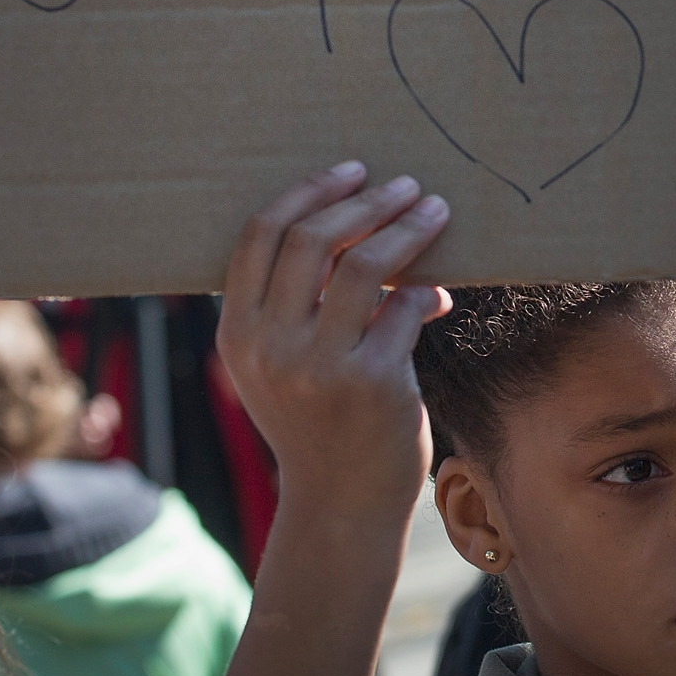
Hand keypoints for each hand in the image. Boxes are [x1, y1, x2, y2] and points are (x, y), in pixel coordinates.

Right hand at [216, 164, 449, 529]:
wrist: (341, 503)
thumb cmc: (318, 422)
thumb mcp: (284, 364)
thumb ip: (300, 304)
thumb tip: (366, 229)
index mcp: (238, 333)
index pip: (260, 237)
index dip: (306, 193)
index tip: (348, 172)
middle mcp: (270, 346)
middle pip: (312, 240)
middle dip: (365, 201)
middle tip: (404, 185)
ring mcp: (320, 366)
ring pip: (364, 265)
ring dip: (406, 227)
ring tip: (434, 210)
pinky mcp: (373, 383)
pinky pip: (403, 310)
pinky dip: (424, 291)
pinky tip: (437, 291)